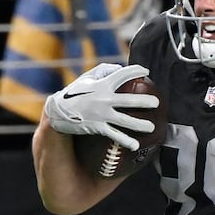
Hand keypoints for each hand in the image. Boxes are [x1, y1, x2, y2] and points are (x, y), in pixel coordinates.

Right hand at [44, 63, 158, 150]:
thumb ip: (102, 71)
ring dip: (140, 124)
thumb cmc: (75, 93)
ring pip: (124, 120)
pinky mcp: (97, 127)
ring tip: (152, 127)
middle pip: (128, 100)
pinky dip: (125, 141)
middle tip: (156, 103)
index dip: (134, 71)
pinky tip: (136, 146)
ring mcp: (101, 114)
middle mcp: (103, 99)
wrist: (57, 112)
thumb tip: (118, 68)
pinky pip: (114, 135)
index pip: (121, 75)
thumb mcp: (86, 79)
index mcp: (101, 85)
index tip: (146, 71)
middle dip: (145, 101)